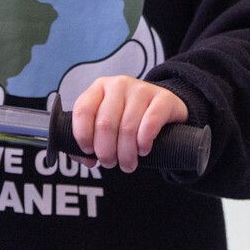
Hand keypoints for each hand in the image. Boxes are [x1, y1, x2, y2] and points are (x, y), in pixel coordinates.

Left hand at [72, 76, 188, 172]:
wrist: (165, 109)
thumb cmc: (130, 119)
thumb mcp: (108, 123)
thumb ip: (90, 140)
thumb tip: (87, 160)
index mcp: (99, 88)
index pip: (83, 110)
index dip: (83, 135)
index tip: (89, 152)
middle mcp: (119, 85)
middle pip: (105, 124)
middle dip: (106, 151)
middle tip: (110, 164)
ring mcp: (142, 89)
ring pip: (127, 128)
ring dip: (126, 153)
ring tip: (128, 164)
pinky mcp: (164, 98)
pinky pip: (150, 123)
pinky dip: (144, 142)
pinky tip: (143, 150)